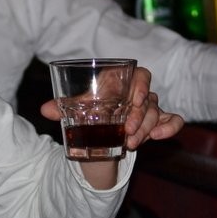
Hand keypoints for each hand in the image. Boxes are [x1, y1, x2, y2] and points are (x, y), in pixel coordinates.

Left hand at [40, 66, 183, 151]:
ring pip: (157, 113)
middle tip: (128, 131)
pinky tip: (158, 137)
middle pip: (149, 98)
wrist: (100, 129)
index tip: (134, 100)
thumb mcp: (78, 109)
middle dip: (140, 117)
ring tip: (130, 143)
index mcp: (122, 83)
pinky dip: (169, 127)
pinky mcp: (157, 123)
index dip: (141, 85)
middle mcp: (138, 95)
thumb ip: (62, 108)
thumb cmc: (91, 110)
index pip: (140, 74)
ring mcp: (149, 109)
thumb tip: (44, 110)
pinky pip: (172, 121)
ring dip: (146, 129)